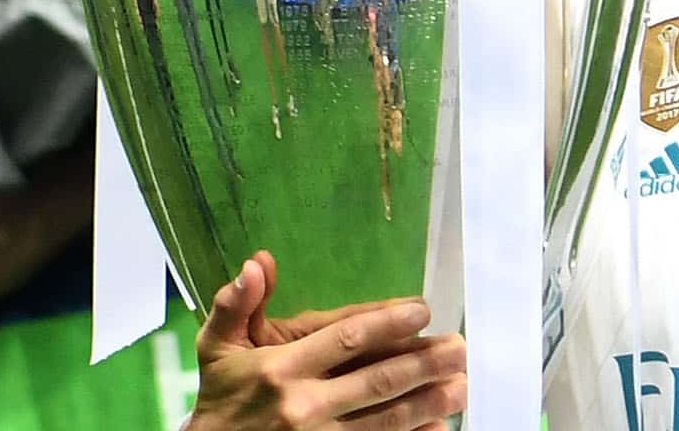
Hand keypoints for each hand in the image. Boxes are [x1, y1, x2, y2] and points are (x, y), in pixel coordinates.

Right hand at [188, 251, 467, 429]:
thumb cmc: (219, 398)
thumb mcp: (216, 348)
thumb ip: (235, 304)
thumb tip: (257, 263)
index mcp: (281, 368)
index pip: (345, 340)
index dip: (387, 323)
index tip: (422, 310)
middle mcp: (304, 405)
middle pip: (376, 382)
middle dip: (423, 364)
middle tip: (460, 349)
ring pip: (385, 420)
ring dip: (427, 403)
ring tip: (461, 386)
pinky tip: (439, 428)